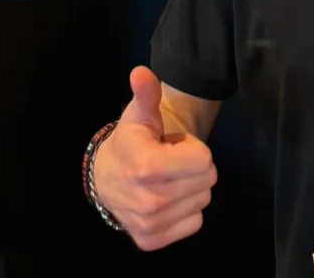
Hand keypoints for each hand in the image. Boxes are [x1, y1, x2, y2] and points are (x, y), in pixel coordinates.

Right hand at [93, 66, 216, 250]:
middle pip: (208, 179)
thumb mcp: (139, 114)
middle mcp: (150, 201)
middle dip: (194, 166)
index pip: (204, 159)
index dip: (192, 147)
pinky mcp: (152, 240)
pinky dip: (185, 209)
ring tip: (166, 177)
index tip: (171, 145)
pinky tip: (166, 197)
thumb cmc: (129, 142)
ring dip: (190, 187)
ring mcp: (151, 224)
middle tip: (170, 160)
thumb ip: (146, 93)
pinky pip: (194, 222)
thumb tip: (141, 72)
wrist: (105, 179)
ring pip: (203, 200)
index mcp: (147, 167)